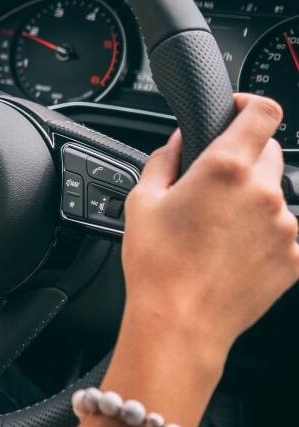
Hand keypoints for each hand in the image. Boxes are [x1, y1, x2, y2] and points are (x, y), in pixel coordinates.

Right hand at [68, 95, 297, 426]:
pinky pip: (282, 230)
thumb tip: (180, 141)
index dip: (251, 104)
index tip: (238, 110)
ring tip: (216, 228)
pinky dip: (261, 232)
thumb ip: (166, 158)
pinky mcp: (294, 257)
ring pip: (274, 194)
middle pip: (269, 152)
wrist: (181, 323)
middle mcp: (264, 192)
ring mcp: (285, 227)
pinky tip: (229, 251)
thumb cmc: (157, 264)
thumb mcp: (142, 200)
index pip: (264, 112)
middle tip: (212, 183)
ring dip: (251, 198)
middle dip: (243, 157)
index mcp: (225, 168)